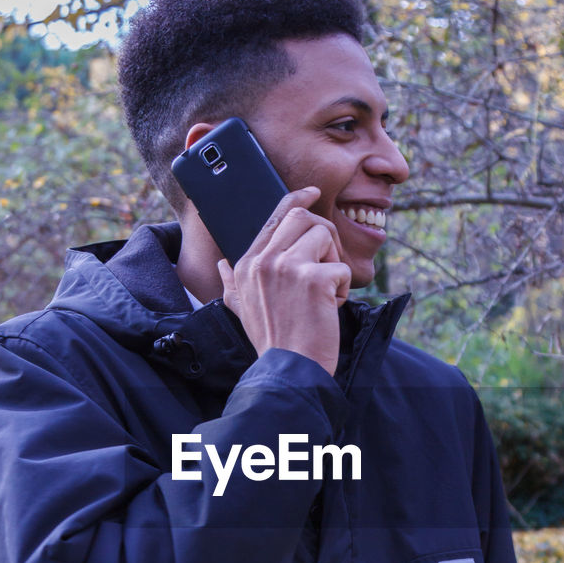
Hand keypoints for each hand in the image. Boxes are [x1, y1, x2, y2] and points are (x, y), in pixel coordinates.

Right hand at [218, 186, 350, 376]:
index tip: (313, 192)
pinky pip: (341, 268)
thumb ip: (231, 284)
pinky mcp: (313, 279)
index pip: (275, 217)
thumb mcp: (241, 311)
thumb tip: (221, 265)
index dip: (297, 199)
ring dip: (333, 263)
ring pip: (324, 235)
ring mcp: (287, 267)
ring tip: (324, 293)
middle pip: (302, 216)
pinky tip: (329, 310)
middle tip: (328, 264)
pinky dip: (342, 290)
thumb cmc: (272, 342)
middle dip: (323, 235)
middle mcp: (263, 260)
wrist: (288, 370)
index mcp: (247, 264)